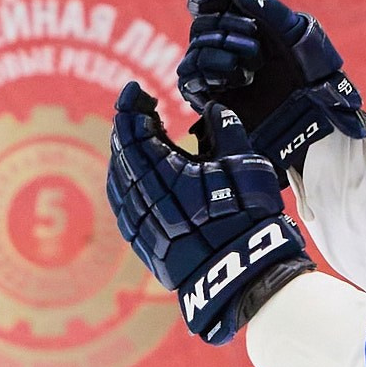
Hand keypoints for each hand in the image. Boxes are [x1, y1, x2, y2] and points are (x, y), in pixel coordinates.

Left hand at [106, 83, 314, 345]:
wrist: (240, 276)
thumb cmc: (247, 218)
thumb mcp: (245, 165)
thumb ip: (225, 131)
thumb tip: (212, 109)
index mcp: (161, 172)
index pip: (133, 131)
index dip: (130, 107)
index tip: (134, 90)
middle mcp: (142, 198)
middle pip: (122, 154)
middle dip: (127, 127)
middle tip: (139, 108)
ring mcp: (138, 223)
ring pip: (119, 181)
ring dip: (124, 155)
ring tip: (137, 137)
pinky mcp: (142, 243)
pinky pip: (123, 205)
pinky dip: (126, 183)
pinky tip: (136, 176)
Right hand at [175, 0, 365, 176]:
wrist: (312, 111)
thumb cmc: (309, 70)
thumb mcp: (293, 31)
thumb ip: (266, 6)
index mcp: (243, 22)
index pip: (209, 1)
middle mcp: (226, 46)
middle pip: (200, 25)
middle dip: (223, 27)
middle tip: (254, 40)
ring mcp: (216, 73)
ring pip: (193, 52)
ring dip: (218, 52)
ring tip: (251, 66)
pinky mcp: (209, 99)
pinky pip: (189, 80)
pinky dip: (208, 75)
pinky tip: (235, 80)